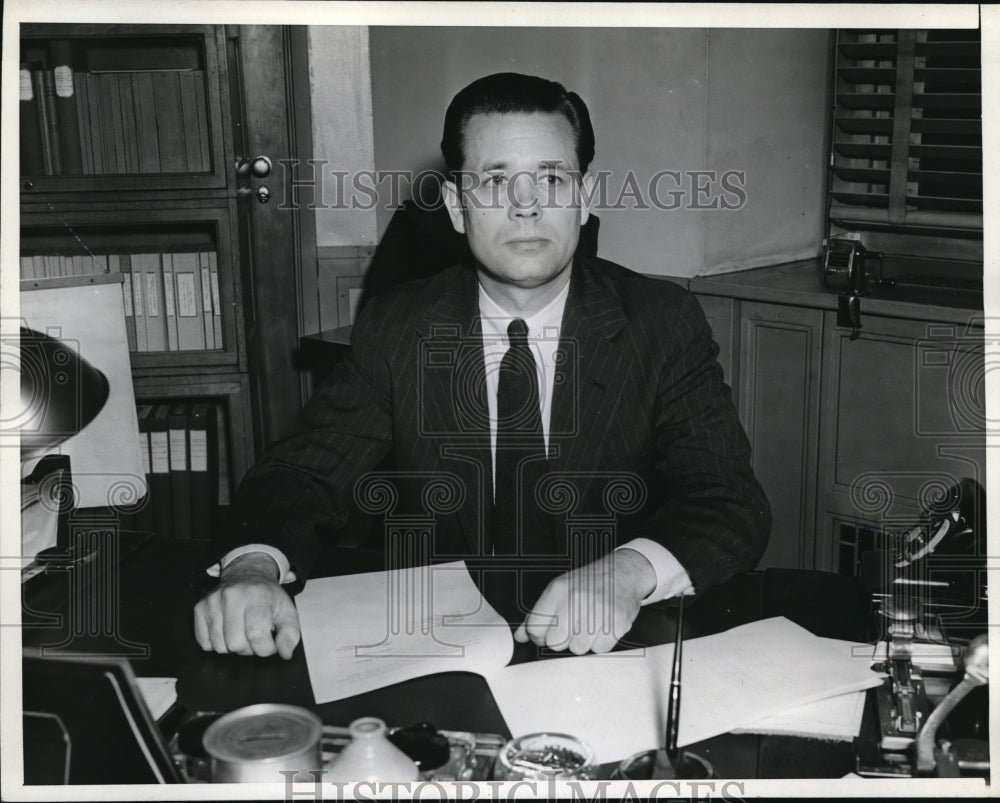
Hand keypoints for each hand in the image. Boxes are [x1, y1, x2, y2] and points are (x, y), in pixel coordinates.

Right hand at [193, 552, 300, 658]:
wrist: (246, 575)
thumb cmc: (267, 597)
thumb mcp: (286, 611)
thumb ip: (290, 633)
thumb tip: (285, 652)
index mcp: (257, 596)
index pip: (257, 635)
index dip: (266, 648)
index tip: (270, 643)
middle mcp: (232, 596)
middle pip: (236, 644)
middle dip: (249, 648)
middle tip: (255, 635)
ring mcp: (213, 601)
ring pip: (220, 646)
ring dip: (233, 647)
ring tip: (242, 631)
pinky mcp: (200, 608)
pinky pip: (204, 643)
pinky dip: (217, 643)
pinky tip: (227, 630)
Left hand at [513, 549, 655, 653]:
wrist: (623, 573)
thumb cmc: (589, 583)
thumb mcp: (559, 590)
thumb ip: (538, 614)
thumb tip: (520, 636)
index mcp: (558, 590)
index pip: (535, 628)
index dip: (540, 636)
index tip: (548, 632)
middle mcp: (576, 598)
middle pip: (555, 642)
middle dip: (562, 640)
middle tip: (573, 627)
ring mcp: (597, 610)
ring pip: (578, 649)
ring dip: (583, 642)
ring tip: (590, 624)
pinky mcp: (616, 621)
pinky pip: (599, 649)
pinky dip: (601, 643)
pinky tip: (603, 627)